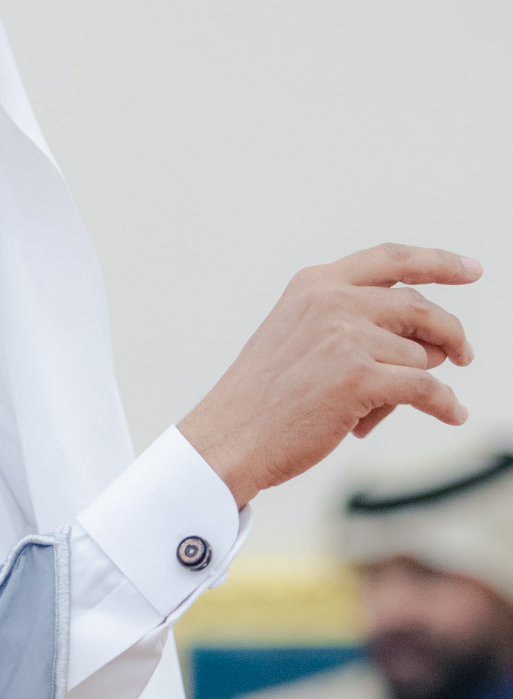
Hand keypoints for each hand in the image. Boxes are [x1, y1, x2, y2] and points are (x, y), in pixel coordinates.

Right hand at [178, 245, 479, 508]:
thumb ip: (345, 321)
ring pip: (420, 356)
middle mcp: (332, 302)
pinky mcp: (359, 379)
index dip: (439, 262)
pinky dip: (445, 405)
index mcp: (315, 285)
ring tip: (375, 412)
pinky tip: (453, 415)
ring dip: (413, 386)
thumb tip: (423, 344)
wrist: (227, 439)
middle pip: (420, 307)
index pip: (392, 260)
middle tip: (463, 354)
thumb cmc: (261, 399)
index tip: (471, 270)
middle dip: (449, 333)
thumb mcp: (294, 336)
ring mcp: (346, 338)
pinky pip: (427, 389)